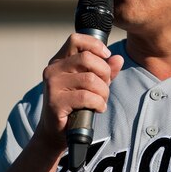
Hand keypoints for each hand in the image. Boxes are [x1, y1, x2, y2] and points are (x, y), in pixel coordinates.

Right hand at [35, 33, 123, 149]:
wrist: (56, 132)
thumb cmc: (75, 105)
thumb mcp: (92, 85)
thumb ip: (105, 71)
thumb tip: (118, 58)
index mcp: (60, 61)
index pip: (76, 39)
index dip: (95, 44)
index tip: (106, 55)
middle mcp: (53, 70)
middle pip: (88, 58)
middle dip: (104, 73)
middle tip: (105, 87)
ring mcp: (52, 85)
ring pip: (90, 79)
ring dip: (103, 92)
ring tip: (101, 101)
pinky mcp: (55, 102)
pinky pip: (87, 97)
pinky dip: (98, 103)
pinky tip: (97, 108)